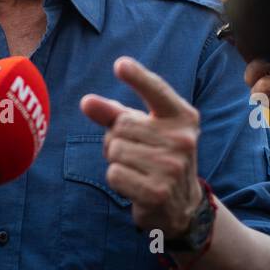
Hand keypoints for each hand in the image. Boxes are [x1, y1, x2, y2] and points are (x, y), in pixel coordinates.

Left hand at [80, 57, 203, 239]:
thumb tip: (86, 102)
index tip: (120, 64)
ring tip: (137, 169)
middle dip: (116, 139)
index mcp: (182, 117)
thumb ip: (114, 113)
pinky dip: (117, 179)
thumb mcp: (142, 130)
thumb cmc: (157, 156)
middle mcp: (182, 139)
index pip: (156, 91)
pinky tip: (135, 186)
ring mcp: (172, 167)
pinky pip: (114, 174)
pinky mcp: (157, 191)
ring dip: (116, 161)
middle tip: (135, 153)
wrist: (181, 206)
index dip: (137, 77)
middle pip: (120, 126)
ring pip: (114, 150)